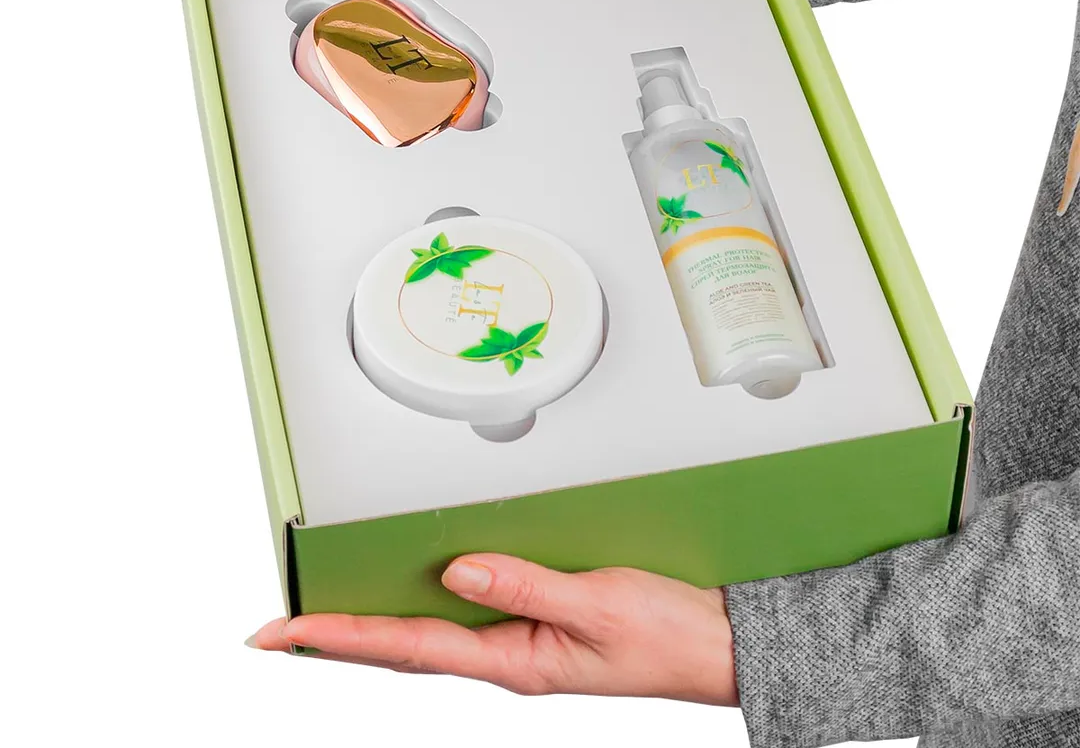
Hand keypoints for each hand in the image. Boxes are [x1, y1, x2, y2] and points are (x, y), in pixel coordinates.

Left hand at [249, 554, 738, 705]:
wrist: (713, 645)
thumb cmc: (665, 634)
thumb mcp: (595, 605)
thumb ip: (524, 586)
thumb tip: (455, 571)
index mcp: (514, 658)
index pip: (405, 648)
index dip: (338, 638)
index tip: (282, 632)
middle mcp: (506, 653)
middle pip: (403, 646)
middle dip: (339, 637)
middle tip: (283, 626)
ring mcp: (520, 642)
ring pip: (430, 632)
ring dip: (375, 623)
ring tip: (330, 610)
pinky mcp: (539, 623)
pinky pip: (467, 615)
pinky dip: (426, 604)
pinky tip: (418, 589)